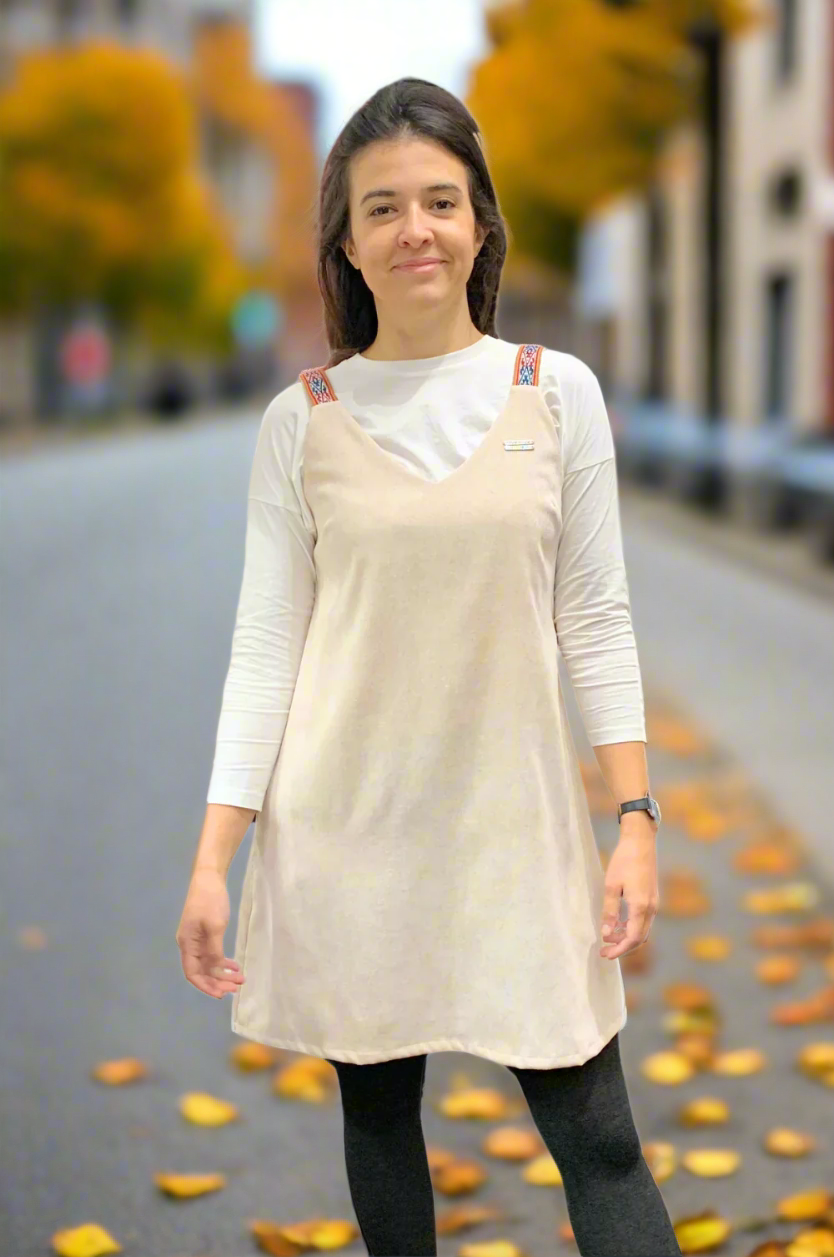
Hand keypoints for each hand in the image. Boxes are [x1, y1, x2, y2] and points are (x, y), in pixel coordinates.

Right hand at [176, 868, 245, 998]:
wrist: (209, 877)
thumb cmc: (210, 900)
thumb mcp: (215, 925)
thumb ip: (215, 950)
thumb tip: (217, 969)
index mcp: (187, 944)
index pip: (192, 973)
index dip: (205, 986)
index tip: (220, 995)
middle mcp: (190, 945)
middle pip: (202, 971)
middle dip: (218, 982)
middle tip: (236, 989)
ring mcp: (197, 940)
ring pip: (209, 964)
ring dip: (223, 973)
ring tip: (240, 979)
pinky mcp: (205, 934)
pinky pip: (213, 954)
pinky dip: (223, 962)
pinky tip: (235, 966)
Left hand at [599, 824, 658, 959]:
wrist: (641, 842)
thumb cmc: (624, 861)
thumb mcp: (611, 885)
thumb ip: (610, 911)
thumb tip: (606, 933)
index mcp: (641, 906)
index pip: (633, 938)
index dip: (619, 949)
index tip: (605, 954)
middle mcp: (651, 908)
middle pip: (640, 938)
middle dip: (622, 947)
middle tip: (604, 951)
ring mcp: (654, 903)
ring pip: (643, 930)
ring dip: (627, 938)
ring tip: (609, 938)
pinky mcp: (653, 898)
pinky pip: (644, 921)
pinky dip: (632, 927)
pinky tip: (618, 925)